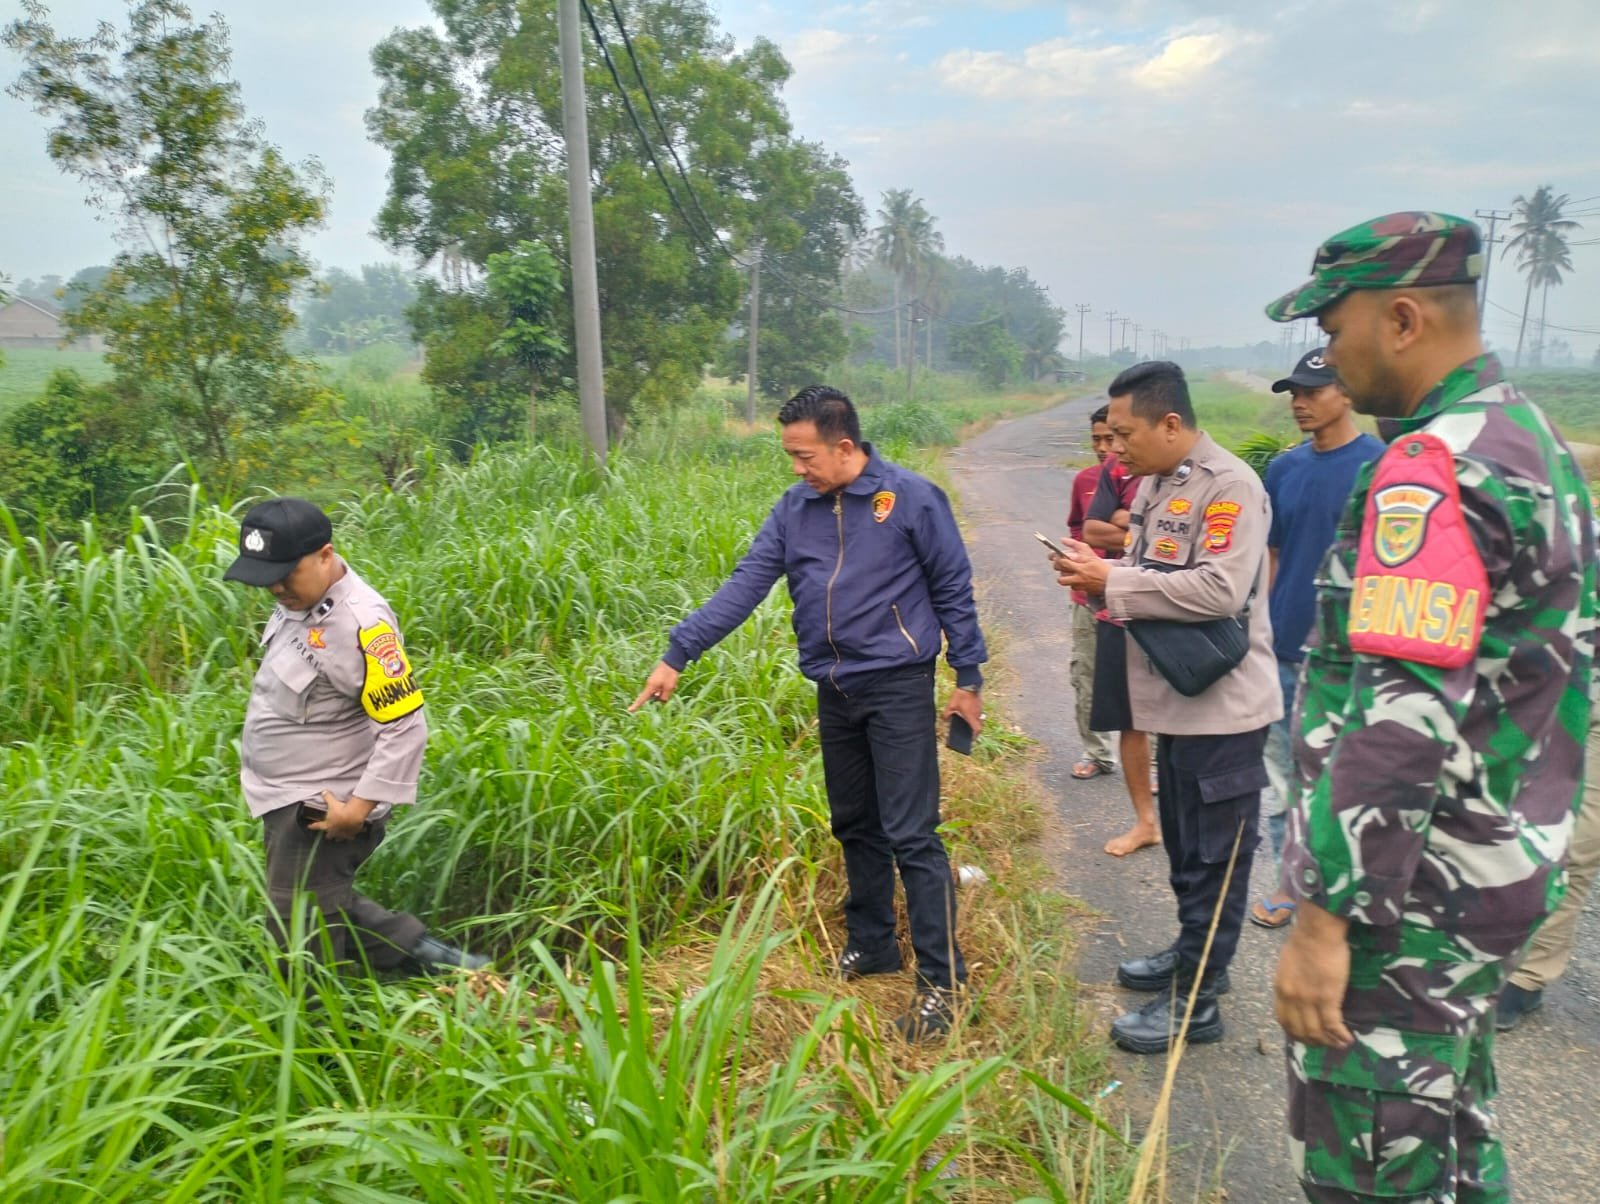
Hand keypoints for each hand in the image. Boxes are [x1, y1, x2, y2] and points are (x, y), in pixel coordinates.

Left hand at [312, 791, 375, 840]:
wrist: (353, 816)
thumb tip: (324, 792)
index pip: (318, 825)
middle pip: (329, 835)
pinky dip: (353, 834)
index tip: (309, 826)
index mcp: (328, 824)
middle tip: (327, 836)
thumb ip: (328, 797)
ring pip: (340, 838)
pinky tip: (355, 833)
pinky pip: (352, 835)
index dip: (313, 826)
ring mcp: (343, 834)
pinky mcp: (352, 834)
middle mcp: (334, 831)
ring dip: (339, 838)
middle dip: (328, 835)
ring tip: (340, 838)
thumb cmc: (341, 811)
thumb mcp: (333, 803)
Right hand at [629, 661, 680, 711]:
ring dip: (664, 691)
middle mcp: (649, 684)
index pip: (642, 699)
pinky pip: (659, 687)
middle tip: (669, 689)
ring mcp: (652, 681)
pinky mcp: (656, 679)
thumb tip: (661, 701)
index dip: (636, 705)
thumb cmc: (670, 675)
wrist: (672, 661)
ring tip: (671, 684)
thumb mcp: (669, 688)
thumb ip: (664, 697)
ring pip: (657, 692)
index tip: (630, 710)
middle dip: (661, 696)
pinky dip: (665, 687)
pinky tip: (671, 682)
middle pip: (653, 696)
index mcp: (650, 687)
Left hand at [941, 686, 983, 737]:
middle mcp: (977, 713)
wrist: (969, 683)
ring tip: (966, 721)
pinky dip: (973, 714)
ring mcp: (979, 708)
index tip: (972, 738)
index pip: (977, 729)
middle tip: (968, 731)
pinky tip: (967, 711)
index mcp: (971, 716)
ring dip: (973, 720)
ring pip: (978, 717)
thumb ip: (946, 714)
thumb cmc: (960, 695)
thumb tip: (944, 719)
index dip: (975, 735)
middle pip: (978, 724)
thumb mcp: (950, 705)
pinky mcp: (979, 703)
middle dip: (974, 729)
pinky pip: (977, 711)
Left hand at [1053, 537, 1109, 592]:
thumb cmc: (1102, 568)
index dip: (1056, 558)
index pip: (1062, 562)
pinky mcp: (1082, 590)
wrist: (1112, 581)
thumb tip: (1065, 544)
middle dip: (1058, 567)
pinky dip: (1072, 582)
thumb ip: (1078, 550)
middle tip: (1061, 563)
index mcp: (1080, 568)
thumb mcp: (1091, 555)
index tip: (1056, 556)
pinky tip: (1076, 578)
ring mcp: (1079, 585)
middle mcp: (1077, 578)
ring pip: (1063, 581)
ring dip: (1064, 576)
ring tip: (1068, 571)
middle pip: (1060, 573)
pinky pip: (1072, 587)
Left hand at [1273, 899, 1354, 1048]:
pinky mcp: (1328, 998)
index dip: (1294, 1032)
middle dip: (1312, 1041)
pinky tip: (1348, 1038)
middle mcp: (1292, 998)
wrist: (1318, 931)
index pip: (1283, 1020)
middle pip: (1299, 1030)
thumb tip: (1297, 993)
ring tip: (1339, 1044)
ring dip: (1328, 1042)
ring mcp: (1309, 1000)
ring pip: (1316, 1031)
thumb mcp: (1287, 964)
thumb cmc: (1305, 941)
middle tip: (1324, 1043)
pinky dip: (1340, 1035)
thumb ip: (1290, 981)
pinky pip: (1333, 1025)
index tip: (1305, 1035)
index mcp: (1281, 989)